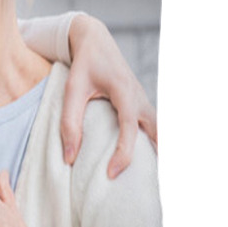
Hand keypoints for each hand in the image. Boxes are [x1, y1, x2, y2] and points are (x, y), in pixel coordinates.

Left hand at [63, 14, 156, 178]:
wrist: (95, 41)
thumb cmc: (82, 65)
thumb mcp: (71, 90)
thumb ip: (69, 122)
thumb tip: (69, 158)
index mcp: (124, 92)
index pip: (130, 128)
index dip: (123, 153)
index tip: (112, 174)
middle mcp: (140, 97)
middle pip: (156, 132)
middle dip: (155, 158)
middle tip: (148, 185)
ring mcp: (143, 100)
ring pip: (158, 131)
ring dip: (156, 152)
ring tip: (149, 180)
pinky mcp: (139, 104)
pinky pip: (151, 128)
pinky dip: (151, 144)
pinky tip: (143, 162)